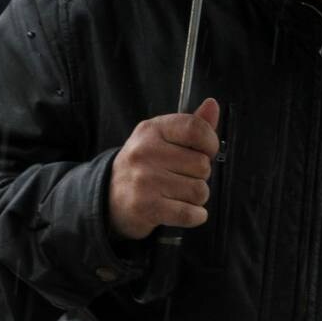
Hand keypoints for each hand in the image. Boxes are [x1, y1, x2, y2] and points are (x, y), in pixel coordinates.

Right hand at [107, 98, 220, 240]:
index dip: (210, 142)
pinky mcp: (145, 207)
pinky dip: (195, 216)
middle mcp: (145, 152)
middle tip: (183, 176)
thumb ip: (192, 124)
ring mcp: (144, 180)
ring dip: (197, 197)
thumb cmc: (145, 165)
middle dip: (200, 174)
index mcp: (152, 129)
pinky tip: (187, 211)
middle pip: (202, 164)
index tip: (207, 151)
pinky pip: (189, 213)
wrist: (109, 197)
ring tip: (179, 193)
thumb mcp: (163, 138)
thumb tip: (212, 104)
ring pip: (199, 190)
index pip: (195, 128)